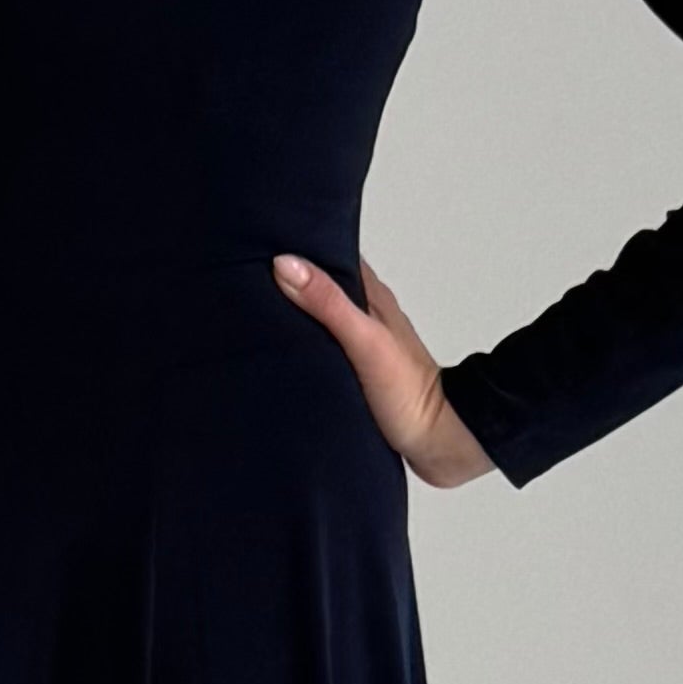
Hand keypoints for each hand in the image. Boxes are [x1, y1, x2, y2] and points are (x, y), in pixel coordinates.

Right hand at [272, 249, 494, 485]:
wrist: (435, 443)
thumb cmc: (409, 393)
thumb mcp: (364, 341)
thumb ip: (328, 303)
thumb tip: (286, 263)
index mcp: (371, 295)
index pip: (331, 254)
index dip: (299, 245)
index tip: (261, 241)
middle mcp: (364, 314)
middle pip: (320, 284)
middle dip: (289, 278)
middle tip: (247, 275)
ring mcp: (359, 342)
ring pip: (318, 316)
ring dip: (293, 313)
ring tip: (253, 309)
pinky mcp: (353, 370)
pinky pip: (319, 346)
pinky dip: (301, 344)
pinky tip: (280, 351)